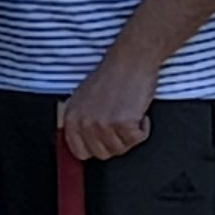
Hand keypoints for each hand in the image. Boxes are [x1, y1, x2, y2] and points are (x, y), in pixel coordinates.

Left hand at [59, 52, 161, 167]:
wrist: (130, 60)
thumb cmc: (112, 76)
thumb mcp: (84, 100)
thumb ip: (82, 122)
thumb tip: (85, 143)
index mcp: (71, 118)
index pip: (78, 152)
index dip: (96, 148)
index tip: (105, 142)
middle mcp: (84, 123)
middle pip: (102, 154)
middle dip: (116, 142)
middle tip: (121, 122)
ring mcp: (102, 124)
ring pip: (120, 149)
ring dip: (130, 134)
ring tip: (128, 113)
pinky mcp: (123, 123)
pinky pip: (137, 140)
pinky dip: (143, 128)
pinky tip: (139, 113)